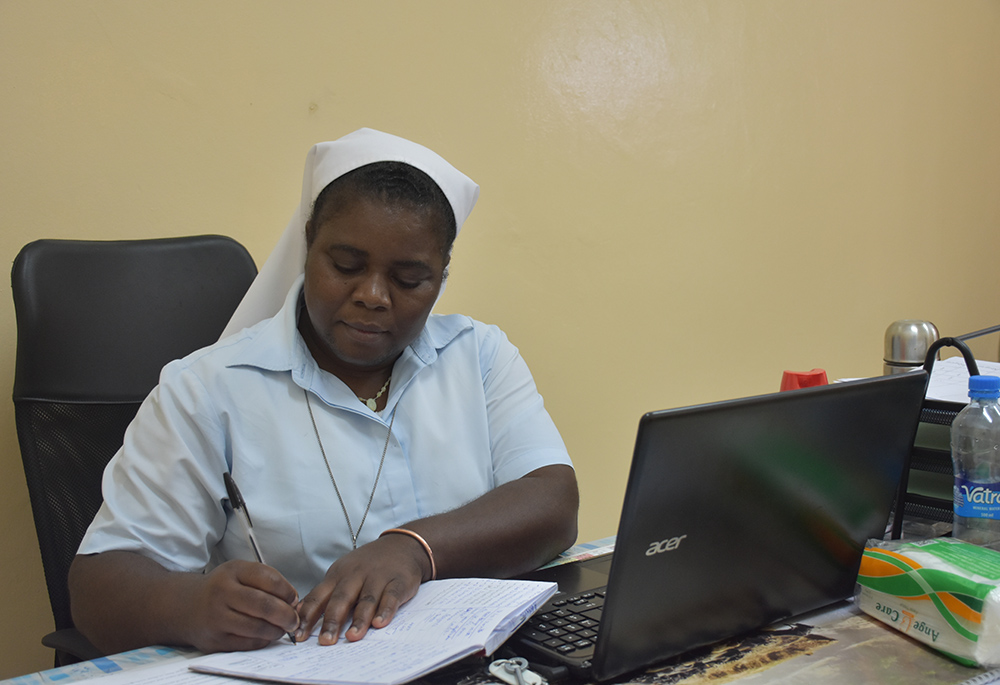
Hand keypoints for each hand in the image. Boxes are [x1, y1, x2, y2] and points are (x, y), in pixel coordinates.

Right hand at [178, 559, 299, 652]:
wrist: (186, 606)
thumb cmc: (221, 588)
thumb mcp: (239, 573)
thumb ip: (266, 581)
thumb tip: (292, 602)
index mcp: (233, 571)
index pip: (268, 579)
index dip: (287, 591)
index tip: (293, 599)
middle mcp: (222, 593)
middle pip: (264, 606)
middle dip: (286, 615)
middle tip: (294, 620)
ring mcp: (216, 618)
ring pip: (257, 627)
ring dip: (276, 630)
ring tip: (282, 628)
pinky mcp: (214, 640)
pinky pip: (247, 643)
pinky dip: (262, 640)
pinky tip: (266, 635)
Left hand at [295, 534, 430, 644]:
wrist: (401, 545)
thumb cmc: (366, 565)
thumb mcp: (341, 574)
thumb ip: (324, 595)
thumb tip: (298, 616)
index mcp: (337, 575)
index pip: (318, 597)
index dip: (308, 617)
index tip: (299, 636)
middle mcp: (355, 575)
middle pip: (341, 599)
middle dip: (332, 621)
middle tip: (325, 641)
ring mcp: (378, 577)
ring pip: (366, 600)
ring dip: (359, 619)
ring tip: (352, 637)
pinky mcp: (398, 581)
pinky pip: (391, 597)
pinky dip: (385, 610)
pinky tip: (380, 624)